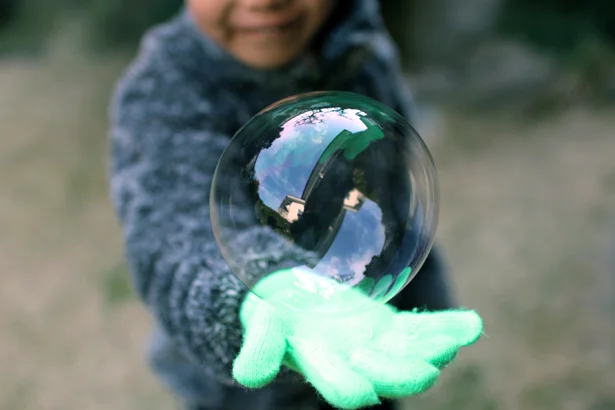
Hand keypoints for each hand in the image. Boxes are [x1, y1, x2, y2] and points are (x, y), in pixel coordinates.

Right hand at [232, 267, 482, 408]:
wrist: (294, 297)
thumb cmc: (273, 309)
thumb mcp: (260, 320)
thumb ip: (259, 344)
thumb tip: (248, 376)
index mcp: (320, 363)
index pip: (335, 382)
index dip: (347, 386)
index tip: (361, 391)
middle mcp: (353, 360)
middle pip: (381, 372)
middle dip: (401, 374)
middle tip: (424, 371)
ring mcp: (377, 343)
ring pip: (409, 352)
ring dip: (433, 349)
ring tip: (455, 339)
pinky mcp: (392, 325)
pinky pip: (422, 329)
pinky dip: (447, 327)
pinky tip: (471, 324)